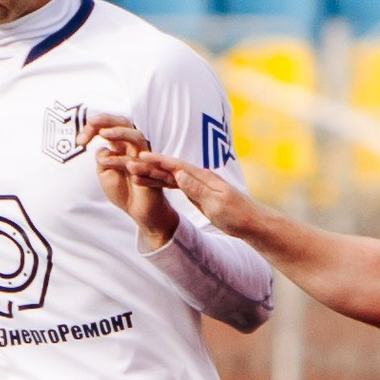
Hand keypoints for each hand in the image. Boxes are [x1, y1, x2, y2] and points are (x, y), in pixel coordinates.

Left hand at [87, 117, 180, 248]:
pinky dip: (119, 159)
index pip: (107, 127)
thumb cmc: (124, 192)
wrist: (139, 211)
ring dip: (118, 132)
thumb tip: (103, 149)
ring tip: (103, 133)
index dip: (92, 128)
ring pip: (135, 136)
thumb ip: (102, 159)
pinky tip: (105, 162)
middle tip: (90, 123)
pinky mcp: (149, 171)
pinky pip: (136, 160)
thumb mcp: (104, 174)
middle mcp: (132, 148)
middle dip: (106, 120)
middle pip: (123, 123)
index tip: (79, 141)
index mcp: (120, 146)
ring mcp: (142, 158)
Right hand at [113, 146, 269, 242]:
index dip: (158, 160)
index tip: (141, 155)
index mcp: (204, 177)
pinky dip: (159, 182)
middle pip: (169, 169)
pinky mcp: (196, 193)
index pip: (177, 166)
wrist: (252, 223)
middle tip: (127, 162)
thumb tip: (179, 174)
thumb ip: (197, 189)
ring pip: (168, 176)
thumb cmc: (238, 215)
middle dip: (149, 165)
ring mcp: (197, 185)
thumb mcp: (217, 204)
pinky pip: (173, 185)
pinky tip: (146, 180)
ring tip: (131, 171)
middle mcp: (199, 177)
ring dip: (150, 173)